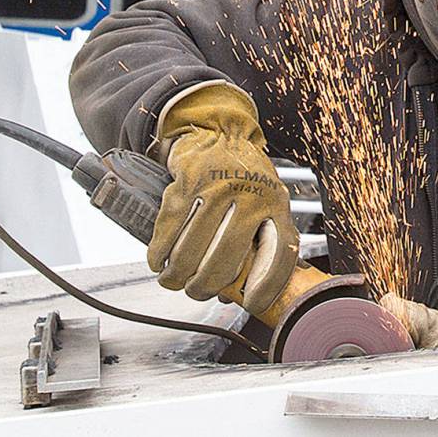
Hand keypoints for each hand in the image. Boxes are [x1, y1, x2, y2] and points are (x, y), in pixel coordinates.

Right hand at [147, 82, 298, 314]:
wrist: (221, 132)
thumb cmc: (244, 176)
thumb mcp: (266, 203)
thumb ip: (259, 242)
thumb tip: (234, 293)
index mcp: (276, 205)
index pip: (279, 254)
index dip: (266, 287)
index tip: (251, 305)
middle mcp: (252, 195)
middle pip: (226, 259)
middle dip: (205, 285)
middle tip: (196, 291)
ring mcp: (219, 187)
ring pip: (193, 247)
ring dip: (177, 273)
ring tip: (173, 281)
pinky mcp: (189, 181)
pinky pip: (170, 226)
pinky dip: (160, 250)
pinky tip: (158, 260)